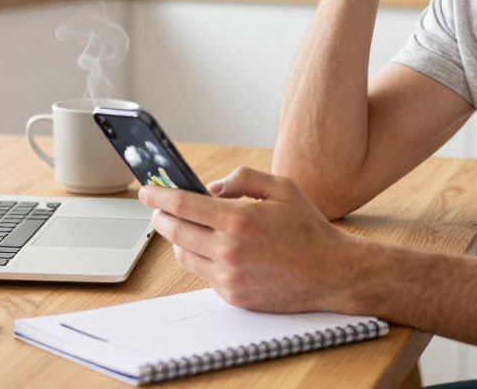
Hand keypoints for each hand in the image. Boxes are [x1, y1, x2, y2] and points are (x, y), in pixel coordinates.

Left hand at [139, 167, 356, 312]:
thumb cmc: (308, 228)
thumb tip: (209, 188)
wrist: (331, 273)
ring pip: (184, 255)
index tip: (146, 190)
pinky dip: (200, 259)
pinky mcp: (233, 296)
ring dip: (177, 239)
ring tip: (184, 227)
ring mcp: (229, 277)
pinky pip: (203, 275)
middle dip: (160, 217)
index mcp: (238, 219)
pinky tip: (210, 248)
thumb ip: (242, 179)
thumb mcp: (281, 188)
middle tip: (157, 208)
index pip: (182, 205)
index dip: (158, 196)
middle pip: (174, 232)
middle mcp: (228, 250)